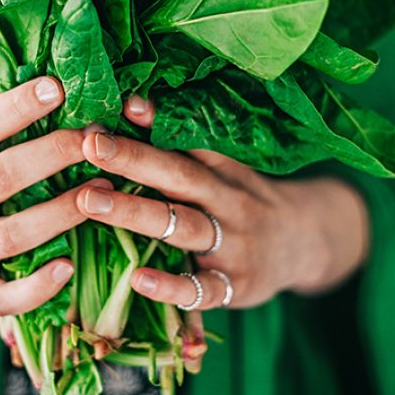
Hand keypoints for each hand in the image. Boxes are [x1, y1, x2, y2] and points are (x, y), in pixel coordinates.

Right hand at [0, 77, 108, 315]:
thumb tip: (37, 86)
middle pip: (4, 177)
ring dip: (63, 212)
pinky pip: (1, 297)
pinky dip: (36, 289)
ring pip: (15, 234)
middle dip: (55, 153)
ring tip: (106, 189)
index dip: (16, 107)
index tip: (57, 87)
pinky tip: (69, 268)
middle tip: (97, 137)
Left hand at [75, 96, 368, 310]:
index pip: (186, 143)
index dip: (152, 126)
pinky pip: (203, 290)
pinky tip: (138, 279)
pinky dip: (172, 287)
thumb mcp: (223, 169)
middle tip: (90, 146)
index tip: (116, 109)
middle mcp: (229, 202)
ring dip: (136, 213)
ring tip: (89, 200)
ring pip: (183, 227)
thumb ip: (180, 145)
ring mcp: (234, 246)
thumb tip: (131, 105)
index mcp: (223, 170)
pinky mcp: (236, 287)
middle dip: (133, 160)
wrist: (304, 242)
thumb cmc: (243, 200)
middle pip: (180, 177)